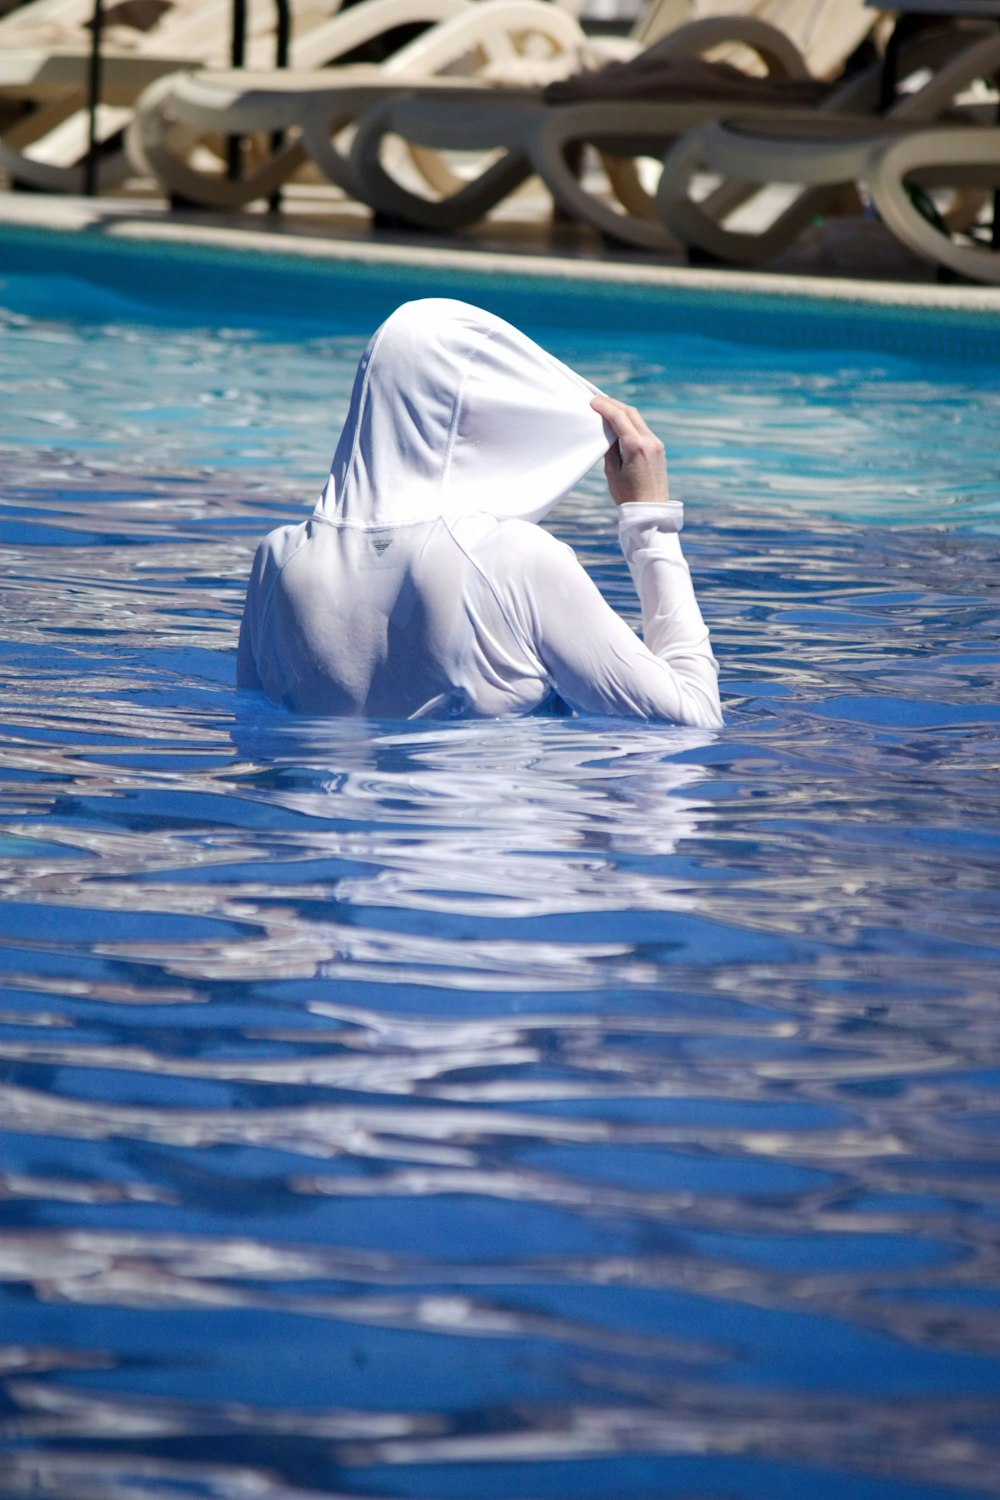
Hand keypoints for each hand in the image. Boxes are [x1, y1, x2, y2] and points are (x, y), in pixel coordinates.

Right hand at [591, 392, 668, 506]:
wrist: (650, 511)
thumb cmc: (628, 496)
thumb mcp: (612, 472)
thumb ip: (610, 447)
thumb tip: (608, 430)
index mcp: (637, 447)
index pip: (620, 417)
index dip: (605, 406)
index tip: (592, 402)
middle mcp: (650, 442)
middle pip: (630, 412)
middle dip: (613, 404)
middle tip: (597, 401)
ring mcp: (656, 444)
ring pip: (637, 419)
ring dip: (621, 411)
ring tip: (606, 408)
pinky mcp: (658, 449)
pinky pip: (642, 428)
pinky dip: (629, 421)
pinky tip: (619, 422)